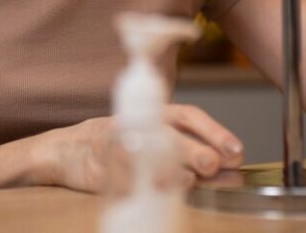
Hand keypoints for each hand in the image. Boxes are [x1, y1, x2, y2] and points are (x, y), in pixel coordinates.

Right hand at [37, 104, 244, 192]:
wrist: (69, 151)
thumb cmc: (122, 147)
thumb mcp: (156, 143)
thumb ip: (190, 155)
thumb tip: (229, 169)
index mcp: (157, 115)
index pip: (190, 116)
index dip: (214, 131)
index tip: (236, 151)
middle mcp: (140, 124)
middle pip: (172, 134)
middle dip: (195, 150)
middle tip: (214, 164)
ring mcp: (119, 142)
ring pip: (149, 152)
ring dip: (171, 168)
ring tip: (188, 180)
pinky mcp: (100, 164)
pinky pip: (123, 173)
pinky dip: (140, 182)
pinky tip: (155, 190)